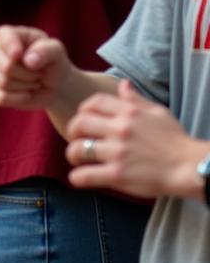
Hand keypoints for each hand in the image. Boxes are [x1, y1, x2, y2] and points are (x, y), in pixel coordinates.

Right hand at [0, 25, 71, 110]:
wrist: (54, 85)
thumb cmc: (53, 62)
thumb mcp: (57, 52)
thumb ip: (46, 50)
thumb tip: (28, 60)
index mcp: (10, 34)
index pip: (2, 35)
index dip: (11, 46)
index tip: (21, 55)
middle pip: (3, 65)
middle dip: (26, 74)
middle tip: (38, 73)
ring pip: (2, 82)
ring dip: (24, 86)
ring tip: (34, 81)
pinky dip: (17, 99)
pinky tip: (26, 94)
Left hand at [65, 80, 205, 198]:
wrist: (190, 168)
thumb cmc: (176, 140)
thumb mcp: (158, 112)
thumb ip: (136, 99)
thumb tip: (122, 84)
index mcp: (128, 113)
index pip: (93, 103)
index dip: (83, 110)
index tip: (82, 118)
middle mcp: (119, 129)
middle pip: (79, 123)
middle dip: (72, 131)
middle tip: (75, 138)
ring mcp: (117, 152)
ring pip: (79, 149)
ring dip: (72, 154)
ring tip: (75, 158)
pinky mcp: (118, 175)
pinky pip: (87, 175)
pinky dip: (77, 178)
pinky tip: (77, 179)